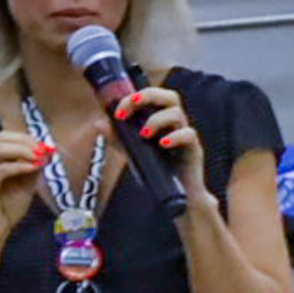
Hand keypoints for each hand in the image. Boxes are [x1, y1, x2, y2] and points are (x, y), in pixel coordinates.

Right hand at [0, 126, 46, 248]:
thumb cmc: (6, 209)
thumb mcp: (24, 184)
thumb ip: (31, 167)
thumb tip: (46, 151)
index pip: (3, 137)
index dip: (26, 138)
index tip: (47, 146)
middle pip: (0, 139)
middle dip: (26, 142)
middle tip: (45, 150)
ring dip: (24, 151)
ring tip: (41, 158)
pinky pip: (1, 170)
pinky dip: (20, 166)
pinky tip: (33, 168)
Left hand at [121, 82, 209, 202]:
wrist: (178, 197)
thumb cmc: (158, 171)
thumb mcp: (133, 151)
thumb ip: (119, 137)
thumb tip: (99, 123)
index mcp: (162, 120)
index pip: (153, 97)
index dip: (134, 97)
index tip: (118, 112)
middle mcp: (175, 124)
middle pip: (170, 97)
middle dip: (149, 95)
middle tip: (132, 104)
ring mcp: (185, 136)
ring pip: (177, 113)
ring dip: (156, 119)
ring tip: (144, 134)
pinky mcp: (194, 150)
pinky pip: (189, 135)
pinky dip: (175, 136)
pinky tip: (162, 144)